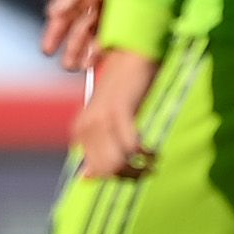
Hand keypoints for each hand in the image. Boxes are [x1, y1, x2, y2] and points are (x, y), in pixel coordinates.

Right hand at [40, 0, 119, 73]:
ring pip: (95, 37)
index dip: (55, 33)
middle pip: (80, 30)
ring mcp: (114, 14)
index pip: (65, 16)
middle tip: (67, 65)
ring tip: (82, 67)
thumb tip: (53, 11)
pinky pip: (114, 39)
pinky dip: (105, 50)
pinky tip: (99, 59)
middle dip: (71, 48)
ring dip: (86, 52)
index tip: (48, 49)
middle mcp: (98, 4)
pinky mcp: (130, 21)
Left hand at [69, 47, 158, 179]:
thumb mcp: (109, 119)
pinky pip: (129, 144)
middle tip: (146, 171)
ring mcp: (100, 118)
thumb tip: (89, 177)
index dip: (115, 178)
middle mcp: (86, 127)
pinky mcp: (118, 110)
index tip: (134, 175)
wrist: (130, 55)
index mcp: (81, 131)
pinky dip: (143, 152)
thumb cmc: (124, 90)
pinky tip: (152, 151)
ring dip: (138, 167)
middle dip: (128, 176)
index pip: (93, 171)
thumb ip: (102, 146)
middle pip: (105, 169)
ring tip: (152, 162)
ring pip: (116, 161)